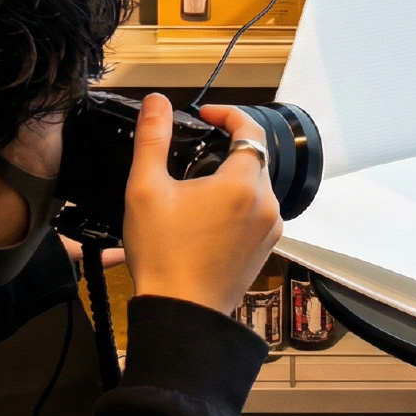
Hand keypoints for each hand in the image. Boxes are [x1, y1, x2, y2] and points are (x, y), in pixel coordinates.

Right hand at [120, 93, 283, 313]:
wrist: (181, 312)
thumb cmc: (162, 254)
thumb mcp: (145, 189)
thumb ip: (152, 139)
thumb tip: (157, 102)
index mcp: (243, 184)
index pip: (250, 130)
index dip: (227, 114)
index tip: (204, 116)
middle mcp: (266, 204)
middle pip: (255, 158)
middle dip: (227, 146)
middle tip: (194, 149)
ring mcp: (270, 229)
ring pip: (257, 185)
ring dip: (233, 176)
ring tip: (198, 184)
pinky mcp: (266, 249)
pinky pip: (258, 211)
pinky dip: (239, 202)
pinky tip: (208, 215)